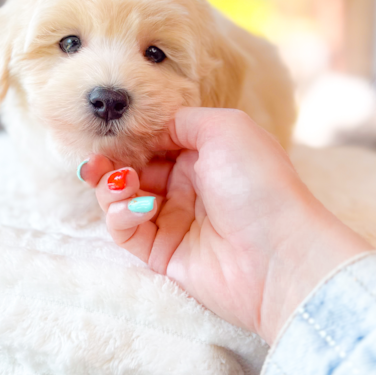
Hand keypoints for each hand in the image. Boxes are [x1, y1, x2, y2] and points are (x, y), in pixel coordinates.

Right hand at [79, 108, 370, 343]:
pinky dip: (121, 215)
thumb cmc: (259, 184)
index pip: (154, 139)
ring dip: (111, 186)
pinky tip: (139, 207)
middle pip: (133, 167)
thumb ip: (181, 119)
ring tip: (121, 182)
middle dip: (111, 160)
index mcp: (205, 154)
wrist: (279, 256)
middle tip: (96, 158)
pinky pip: (126, 231)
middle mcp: (189, 185)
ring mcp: (174, 220)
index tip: (111, 128)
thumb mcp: (226, 128)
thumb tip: (147, 127)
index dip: (131, 134)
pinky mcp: (163, 255)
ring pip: (122, 199)